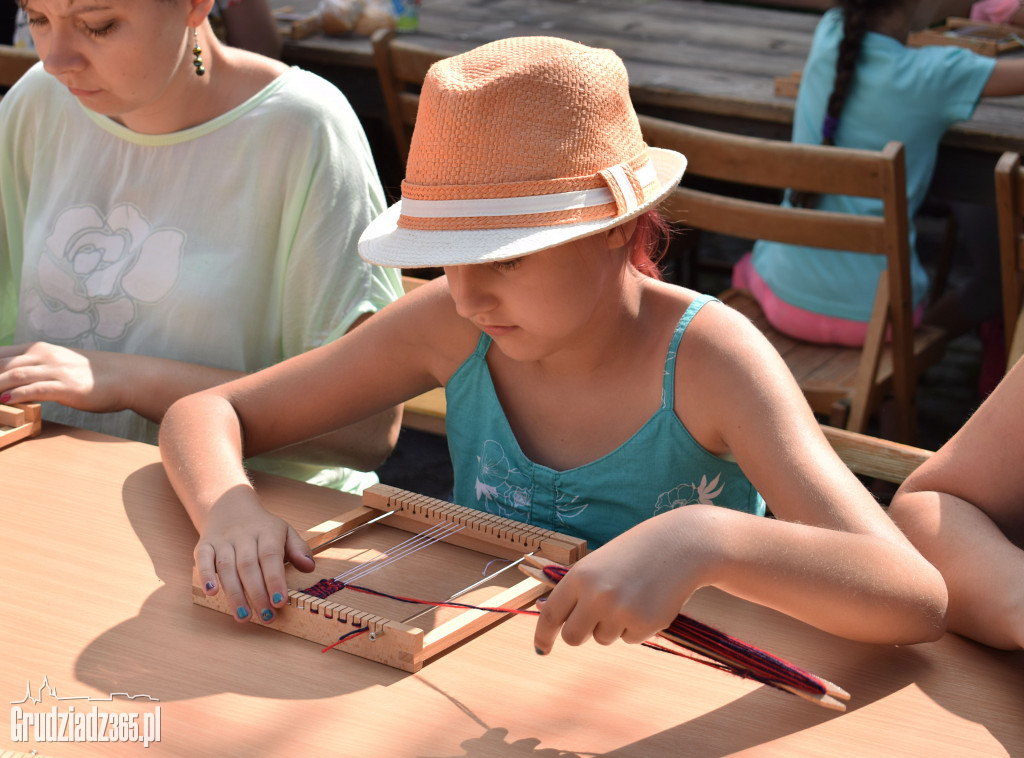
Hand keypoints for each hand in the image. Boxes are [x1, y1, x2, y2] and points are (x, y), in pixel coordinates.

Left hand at [0, 342, 128, 411]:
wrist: (125, 377)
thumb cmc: (93, 374)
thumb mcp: (60, 366)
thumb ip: (36, 370)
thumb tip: (14, 383)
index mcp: (39, 349)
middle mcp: (44, 355)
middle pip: (1, 363)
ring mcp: (55, 370)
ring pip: (14, 375)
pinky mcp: (66, 386)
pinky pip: (35, 389)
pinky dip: (16, 395)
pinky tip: (3, 402)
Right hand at [194, 485, 315, 622]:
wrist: (229, 506)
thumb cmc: (262, 527)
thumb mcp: (285, 532)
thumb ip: (298, 549)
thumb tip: (309, 567)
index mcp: (267, 532)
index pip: (270, 556)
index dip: (274, 580)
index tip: (280, 601)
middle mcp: (243, 535)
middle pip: (248, 566)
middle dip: (257, 594)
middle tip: (266, 616)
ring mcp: (222, 541)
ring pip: (226, 567)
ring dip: (234, 593)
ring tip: (244, 616)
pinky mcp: (204, 546)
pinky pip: (202, 560)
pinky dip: (205, 575)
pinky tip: (211, 593)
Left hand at [533, 510, 715, 653]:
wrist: (680, 545)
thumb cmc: (635, 553)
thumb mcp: (598, 564)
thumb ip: (577, 590)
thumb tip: (547, 614)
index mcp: (580, 577)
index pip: (551, 615)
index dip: (543, 635)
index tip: (542, 650)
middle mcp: (596, 596)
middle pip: (573, 637)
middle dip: (581, 633)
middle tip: (597, 618)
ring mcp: (620, 612)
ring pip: (603, 638)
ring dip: (613, 626)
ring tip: (632, 596)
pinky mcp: (643, 625)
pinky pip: (629, 640)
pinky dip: (636, 627)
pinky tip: (649, 602)